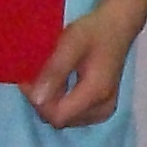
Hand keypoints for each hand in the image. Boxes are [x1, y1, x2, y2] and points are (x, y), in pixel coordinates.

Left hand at [28, 0, 141, 128]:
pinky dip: (61, 103)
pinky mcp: (103, 109)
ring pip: (65, 119)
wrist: (117, 26)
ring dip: (51, 102)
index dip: (38, 101)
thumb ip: (54, 71)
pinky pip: (73, 115)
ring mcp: (104, 111)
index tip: (29, 80)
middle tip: (36, 76)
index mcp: (96, 93)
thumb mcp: (70, 43)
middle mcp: (103, 108)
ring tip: (49, 78)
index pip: (57, 115)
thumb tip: (37, 99)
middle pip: (60, 119)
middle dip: (43, 100)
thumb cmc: (94, 31)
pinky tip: (61, 85)